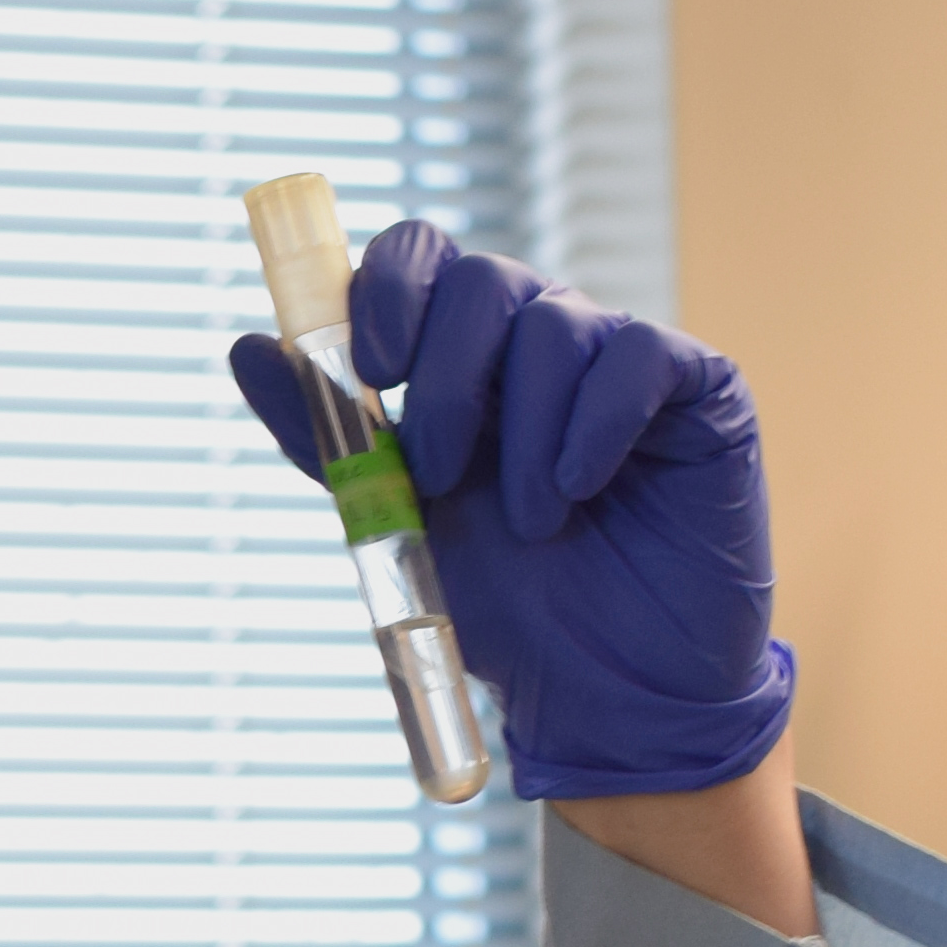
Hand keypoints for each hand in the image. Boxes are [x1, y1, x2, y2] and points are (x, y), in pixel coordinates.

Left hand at [228, 219, 792, 804]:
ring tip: (530, 523)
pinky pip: (640, 355)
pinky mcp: (700, 389)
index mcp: (464, 358)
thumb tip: (246, 345)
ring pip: (557, 323)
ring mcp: (620, 358)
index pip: (421, 258)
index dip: (387, 287)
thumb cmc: (507, 603)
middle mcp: (541, 340)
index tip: (369, 366)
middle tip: (439, 477)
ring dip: (523, 436)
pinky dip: (595, 423)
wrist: (605, 688)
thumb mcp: (395, 520)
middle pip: (482, 281)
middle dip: (445, 378)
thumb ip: (328, 438)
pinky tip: (578, 489)